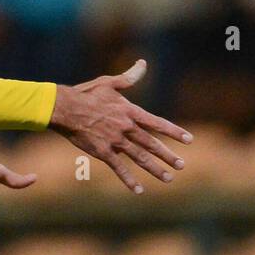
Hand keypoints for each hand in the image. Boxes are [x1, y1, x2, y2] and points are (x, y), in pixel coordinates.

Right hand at [48, 59, 192, 193]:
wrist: (65, 109)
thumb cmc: (85, 94)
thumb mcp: (108, 83)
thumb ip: (128, 77)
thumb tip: (143, 64)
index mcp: (130, 111)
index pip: (158, 123)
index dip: (174, 132)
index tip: (189, 140)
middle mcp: (127, 128)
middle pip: (152, 144)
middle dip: (168, 156)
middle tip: (181, 165)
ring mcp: (115, 141)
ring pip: (140, 158)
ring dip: (156, 169)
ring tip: (169, 178)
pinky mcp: (103, 152)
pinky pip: (118, 168)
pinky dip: (129, 180)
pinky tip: (139, 190)